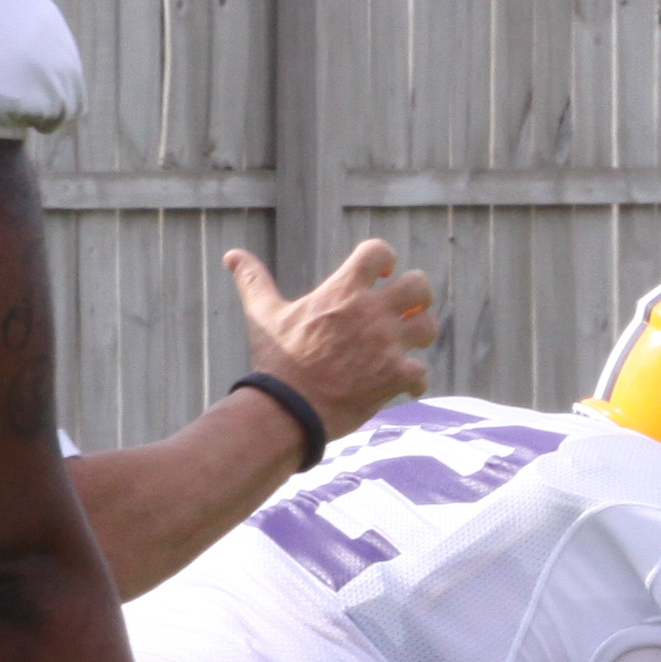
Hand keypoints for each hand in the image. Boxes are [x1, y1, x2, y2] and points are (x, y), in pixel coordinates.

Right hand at [231, 241, 434, 441]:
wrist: (287, 409)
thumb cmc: (276, 361)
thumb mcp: (263, 315)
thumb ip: (254, 281)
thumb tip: (231, 255)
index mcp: (342, 291)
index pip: (379, 251)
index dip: (385, 259)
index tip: (381, 273)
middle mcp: (370, 313)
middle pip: (419, 285)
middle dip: (417, 295)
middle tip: (405, 309)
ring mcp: (386, 345)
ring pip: (428, 327)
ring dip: (419, 336)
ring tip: (405, 346)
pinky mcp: (394, 376)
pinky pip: (421, 373)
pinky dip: (415, 380)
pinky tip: (404, 386)